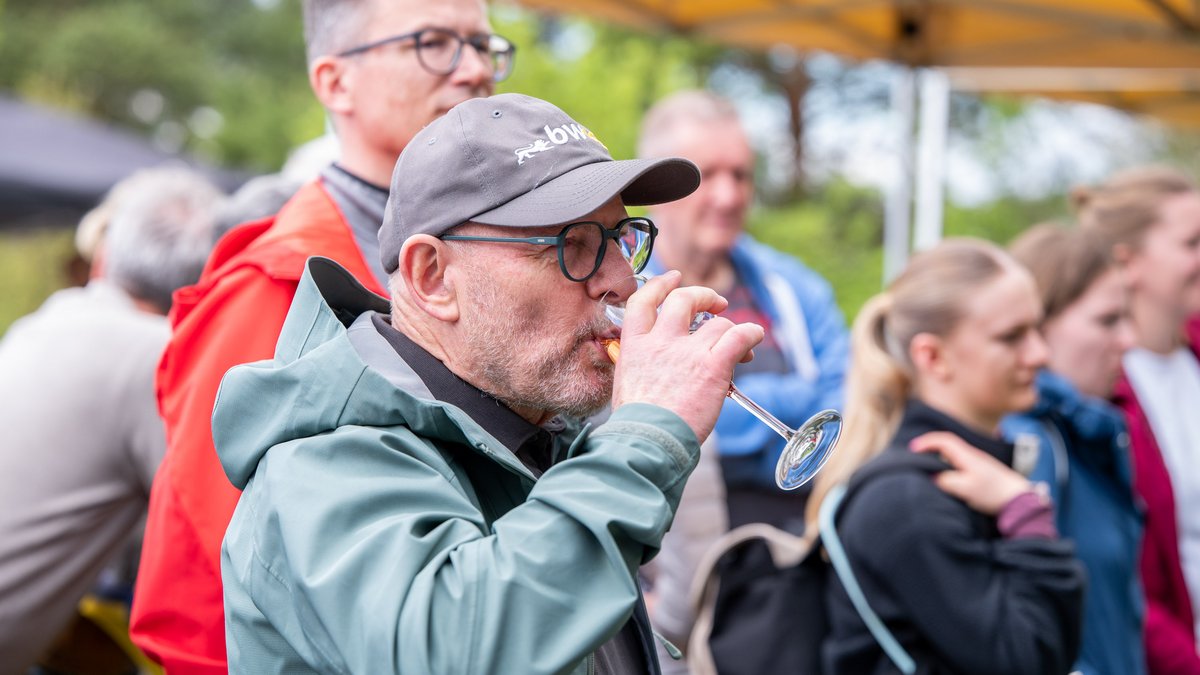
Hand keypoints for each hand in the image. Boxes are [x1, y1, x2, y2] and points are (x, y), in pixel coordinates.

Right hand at [610, 270, 763, 441]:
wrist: (648, 442)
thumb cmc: (638, 425)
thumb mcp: (627, 386)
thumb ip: (642, 367)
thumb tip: (656, 369)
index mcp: (634, 346)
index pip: (643, 301)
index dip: (661, 285)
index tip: (673, 279)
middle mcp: (660, 342)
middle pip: (684, 300)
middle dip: (703, 296)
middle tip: (717, 303)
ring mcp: (687, 352)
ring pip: (718, 324)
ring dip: (732, 330)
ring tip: (742, 345)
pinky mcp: (713, 366)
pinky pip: (739, 336)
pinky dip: (751, 334)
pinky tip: (754, 338)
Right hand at [909, 431, 1031, 515]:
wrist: (1019, 498)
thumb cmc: (992, 493)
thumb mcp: (964, 489)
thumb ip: (945, 481)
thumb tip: (932, 476)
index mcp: (966, 456)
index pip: (943, 440)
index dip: (926, 442)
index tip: (913, 450)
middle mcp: (972, 455)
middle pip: (948, 444)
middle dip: (930, 446)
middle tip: (917, 455)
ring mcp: (979, 462)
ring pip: (954, 453)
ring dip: (940, 455)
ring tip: (929, 464)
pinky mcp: (983, 471)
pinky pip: (961, 461)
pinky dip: (949, 463)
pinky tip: (948, 474)